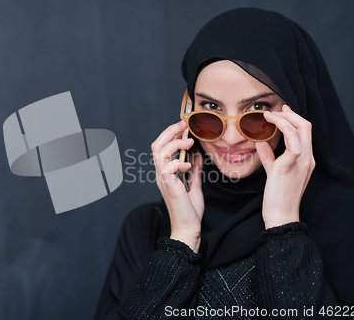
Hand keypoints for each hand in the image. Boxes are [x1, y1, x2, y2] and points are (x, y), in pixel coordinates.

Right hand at [151, 120, 204, 251]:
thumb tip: (197, 155)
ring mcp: (164, 180)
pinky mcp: (169, 186)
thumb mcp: (195, 186)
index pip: (161, 147)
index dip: (171, 134)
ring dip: (175, 144)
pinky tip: (188, 165)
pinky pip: (167, 167)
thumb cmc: (190, 211)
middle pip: (156, 145)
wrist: (188, 229)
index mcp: (166, 173)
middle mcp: (162, 174)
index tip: (184, 125)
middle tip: (184, 124)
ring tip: (189, 142)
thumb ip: (195, 171)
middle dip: (170, 132)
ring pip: (159, 152)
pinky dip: (178, 162)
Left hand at [255, 105, 315, 228]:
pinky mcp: (290, 166)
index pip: (304, 132)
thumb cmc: (277, 196)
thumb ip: (269, 156)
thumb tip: (261, 142)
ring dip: (283, 119)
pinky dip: (283, 131)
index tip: (281, 112)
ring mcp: (301, 162)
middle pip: (305, 126)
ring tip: (268, 116)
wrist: (280, 215)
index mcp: (305, 159)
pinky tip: (269, 128)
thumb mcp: (273, 171)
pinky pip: (293, 143)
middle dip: (290, 114)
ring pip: (300, 129)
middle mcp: (307, 159)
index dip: (294, 118)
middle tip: (274, 110)